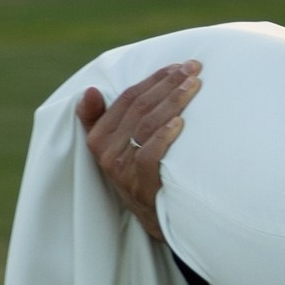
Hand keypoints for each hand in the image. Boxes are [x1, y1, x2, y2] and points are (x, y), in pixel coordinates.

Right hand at [77, 63, 199, 241]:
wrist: (153, 219)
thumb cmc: (138, 174)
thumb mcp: (115, 148)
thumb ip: (101, 118)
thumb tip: (89, 90)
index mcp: (98, 137)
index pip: (127, 99)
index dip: (153, 80)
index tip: (178, 66)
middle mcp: (107, 152)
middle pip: (139, 108)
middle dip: (168, 84)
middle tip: (193, 68)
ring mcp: (123, 170)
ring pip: (147, 126)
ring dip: (173, 102)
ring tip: (194, 85)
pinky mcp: (141, 185)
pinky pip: (150, 155)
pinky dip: (165, 136)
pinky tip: (181, 122)